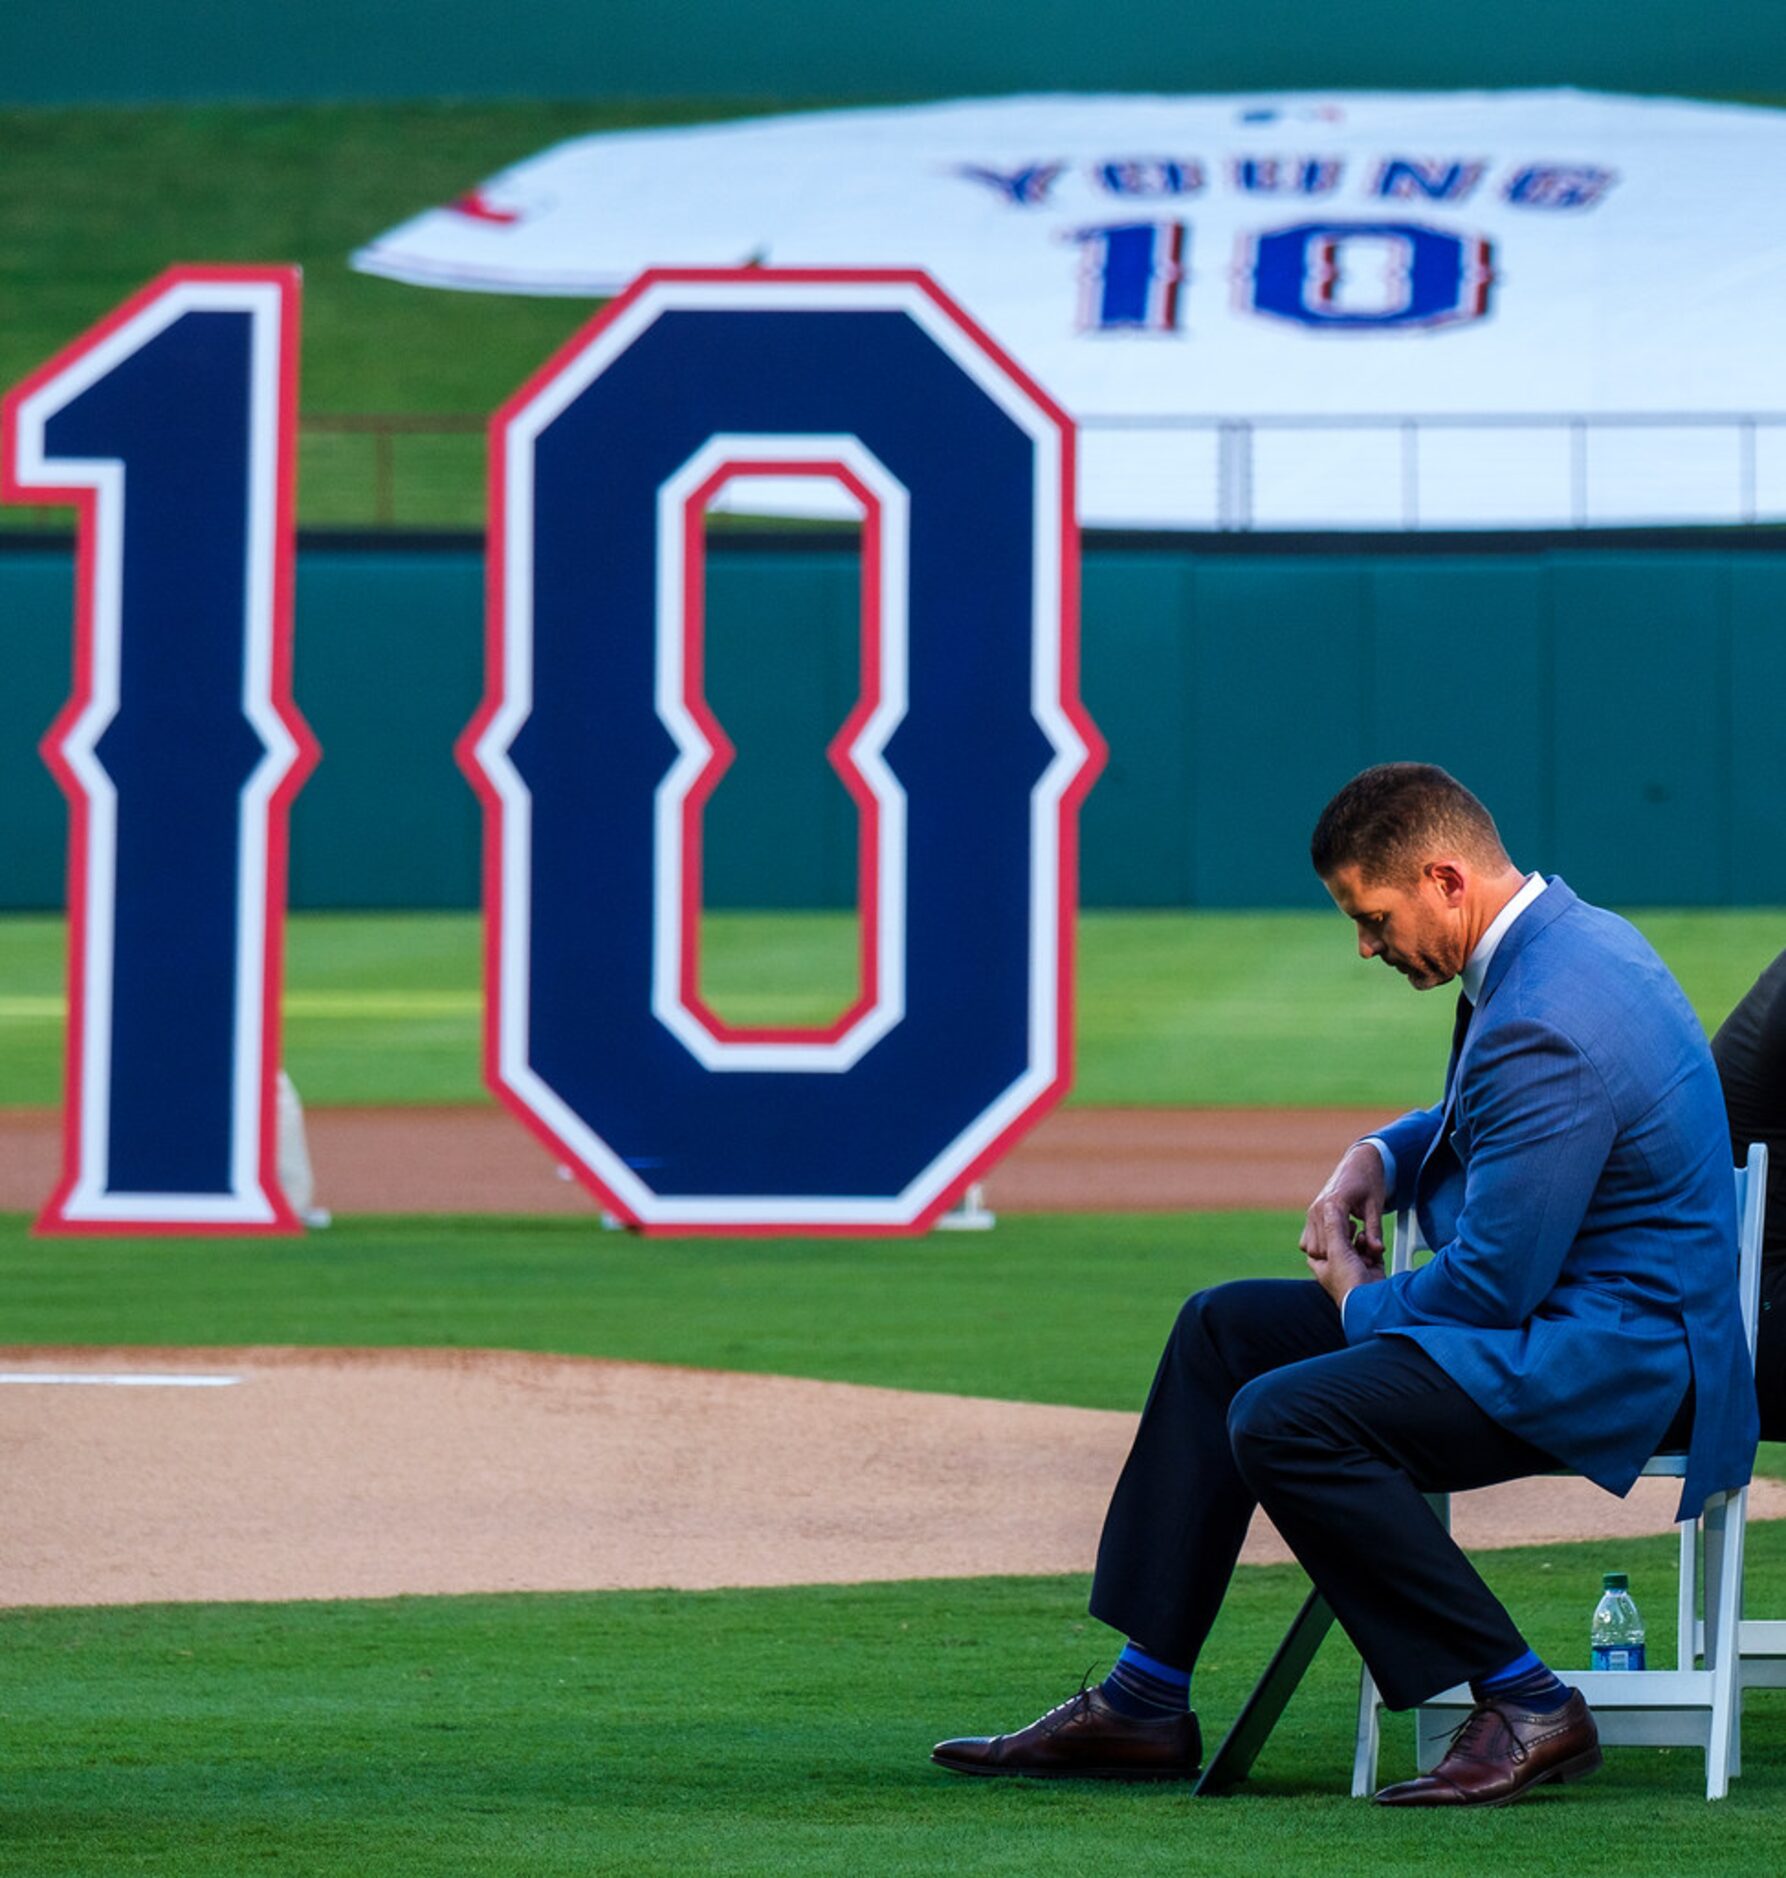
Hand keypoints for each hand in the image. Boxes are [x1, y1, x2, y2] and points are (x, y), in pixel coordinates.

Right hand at [1301, 1143, 1387, 1305]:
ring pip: (1310, 1247)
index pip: (1333, 1241)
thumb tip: (1377, 1250)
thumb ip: (1374, 1229)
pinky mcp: (1311, 1215)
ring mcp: (1311, 1212)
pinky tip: (1340, 1240)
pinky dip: (1321, 1246)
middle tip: (1358, 1251)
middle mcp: (1317, 1209)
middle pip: (1318, 1249)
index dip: (1347, 1253)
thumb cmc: (1369, 1180)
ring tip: (1349, 1243)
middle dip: (1337, 1256)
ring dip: (1328, 1252)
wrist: (1359, 1162)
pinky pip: (1306, 1241)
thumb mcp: (1376, 1205)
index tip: (1363, 1256)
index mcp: (1333, 1204)